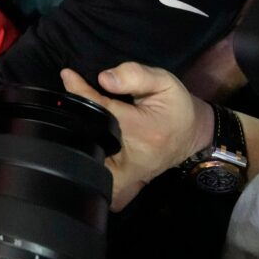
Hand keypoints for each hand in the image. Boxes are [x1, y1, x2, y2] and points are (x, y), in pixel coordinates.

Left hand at [61, 63, 212, 210]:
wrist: (190, 137)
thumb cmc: (176, 107)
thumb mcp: (164, 81)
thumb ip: (134, 75)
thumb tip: (103, 78)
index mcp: (141, 129)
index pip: (100, 108)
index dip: (80, 91)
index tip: (68, 75)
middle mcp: (130, 156)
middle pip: (88, 136)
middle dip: (74, 117)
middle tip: (68, 99)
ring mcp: (125, 174)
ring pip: (88, 162)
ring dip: (76, 140)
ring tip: (73, 119)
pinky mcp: (121, 183)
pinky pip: (96, 176)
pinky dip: (86, 161)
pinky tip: (83, 143)